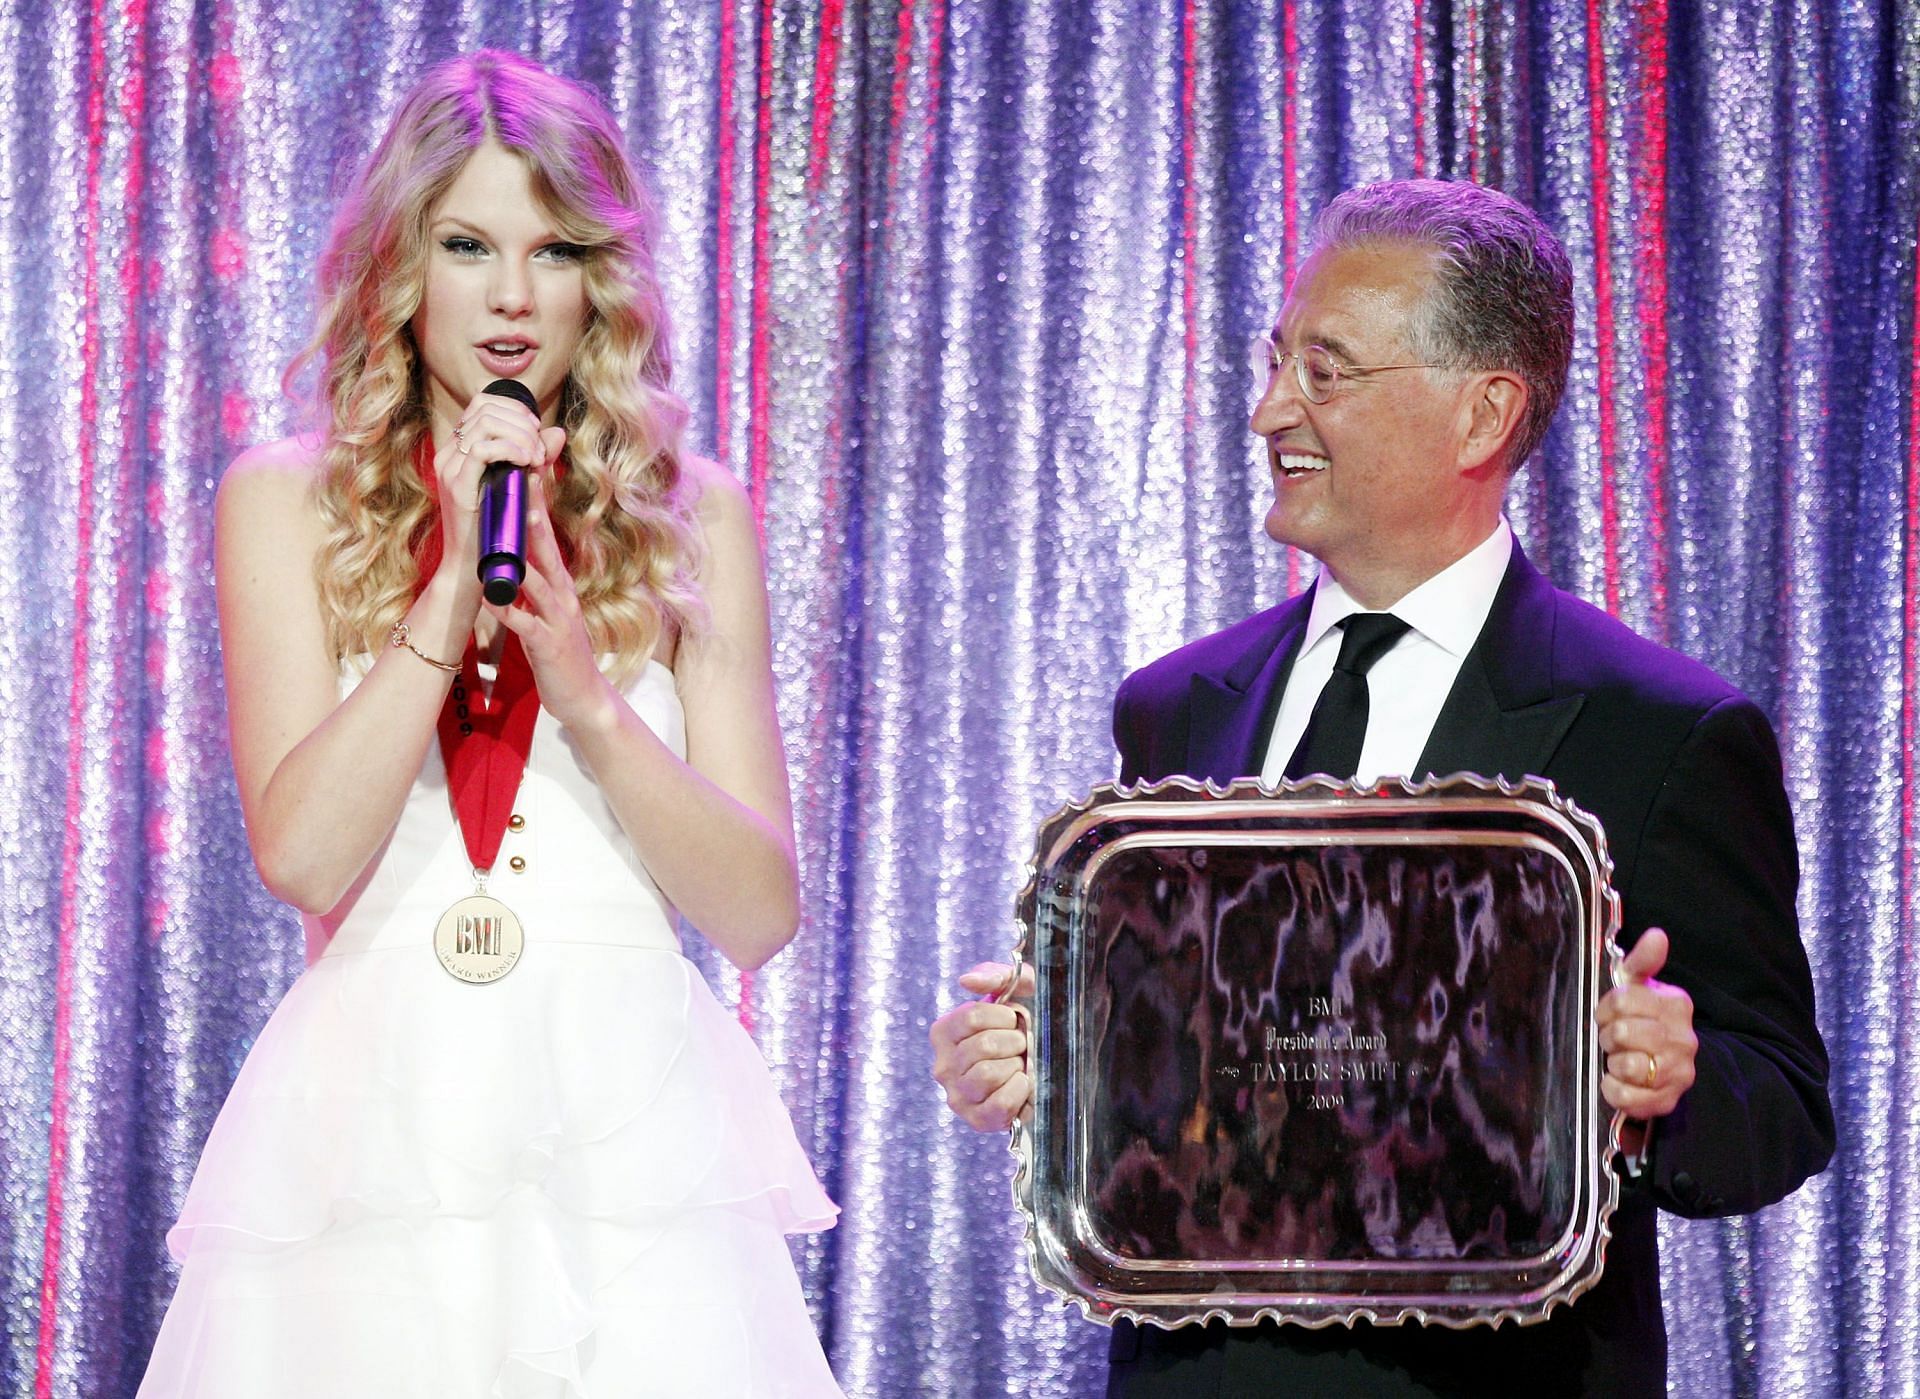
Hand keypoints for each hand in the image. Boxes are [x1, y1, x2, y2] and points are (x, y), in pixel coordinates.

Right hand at [431, 393, 565, 593]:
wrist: (474, 569)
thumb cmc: (497, 530)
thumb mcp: (520, 485)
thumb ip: (536, 458)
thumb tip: (557, 432)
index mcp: (459, 451)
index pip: (481, 404)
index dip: (514, 408)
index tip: (536, 430)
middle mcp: (450, 455)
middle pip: (485, 409)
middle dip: (522, 422)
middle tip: (541, 451)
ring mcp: (450, 469)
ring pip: (485, 423)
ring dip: (520, 435)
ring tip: (536, 459)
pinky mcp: (457, 487)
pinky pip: (482, 450)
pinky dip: (510, 450)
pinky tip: (526, 463)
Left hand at [487, 467, 619, 731]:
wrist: (584, 697)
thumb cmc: (561, 654)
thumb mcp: (550, 612)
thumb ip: (536, 585)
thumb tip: (515, 557)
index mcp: (561, 586)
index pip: (548, 539)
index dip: (538, 507)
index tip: (528, 474)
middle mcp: (563, 596)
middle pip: (547, 550)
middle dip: (533, 517)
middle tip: (522, 482)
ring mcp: (557, 620)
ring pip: (539, 582)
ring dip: (522, 559)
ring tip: (507, 533)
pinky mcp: (547, 645)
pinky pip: (525, 624)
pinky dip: (508, 610)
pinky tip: (493, 598)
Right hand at [930, 961, 1034, 1131]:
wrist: (1039, 1064)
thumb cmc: (1020, 1025)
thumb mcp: (1013, 990)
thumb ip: (993, 976)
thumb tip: (967, 981)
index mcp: (944, 1032)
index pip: (972, 1017)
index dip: (1004, 1017)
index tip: (1014, 1020)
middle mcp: (943, 1065)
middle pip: (983, 1046)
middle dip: (1014, 1042)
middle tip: (1020, 1045)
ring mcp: (957, 1096)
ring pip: (988, 1074)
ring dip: (1016, 1066)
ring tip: (1019, 1064)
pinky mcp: (977, 1120)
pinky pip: (1000, 1104)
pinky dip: (1019, 1090)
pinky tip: (1022, 1083)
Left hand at [1596, 927, 1697, 1119]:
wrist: (1664, 1065)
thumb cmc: (1643, 1021)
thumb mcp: (1640, 987)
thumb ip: (1643, 961)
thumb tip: (1657, 935)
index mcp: (1676, 1005)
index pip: (1622, 1001)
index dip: (1606, 1009)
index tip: (1610, 1014)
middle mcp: (1683, 1039)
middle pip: (1621, 1033)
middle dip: (1608, 1036)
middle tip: (1614, 1039)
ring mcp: (1678, 1072)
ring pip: (1626, 1065)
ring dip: (1612, 1062)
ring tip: (1620, 1059)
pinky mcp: (1666, 1100)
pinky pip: (1625, 1096)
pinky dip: (1612, 1089)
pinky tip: (1618, 1080)